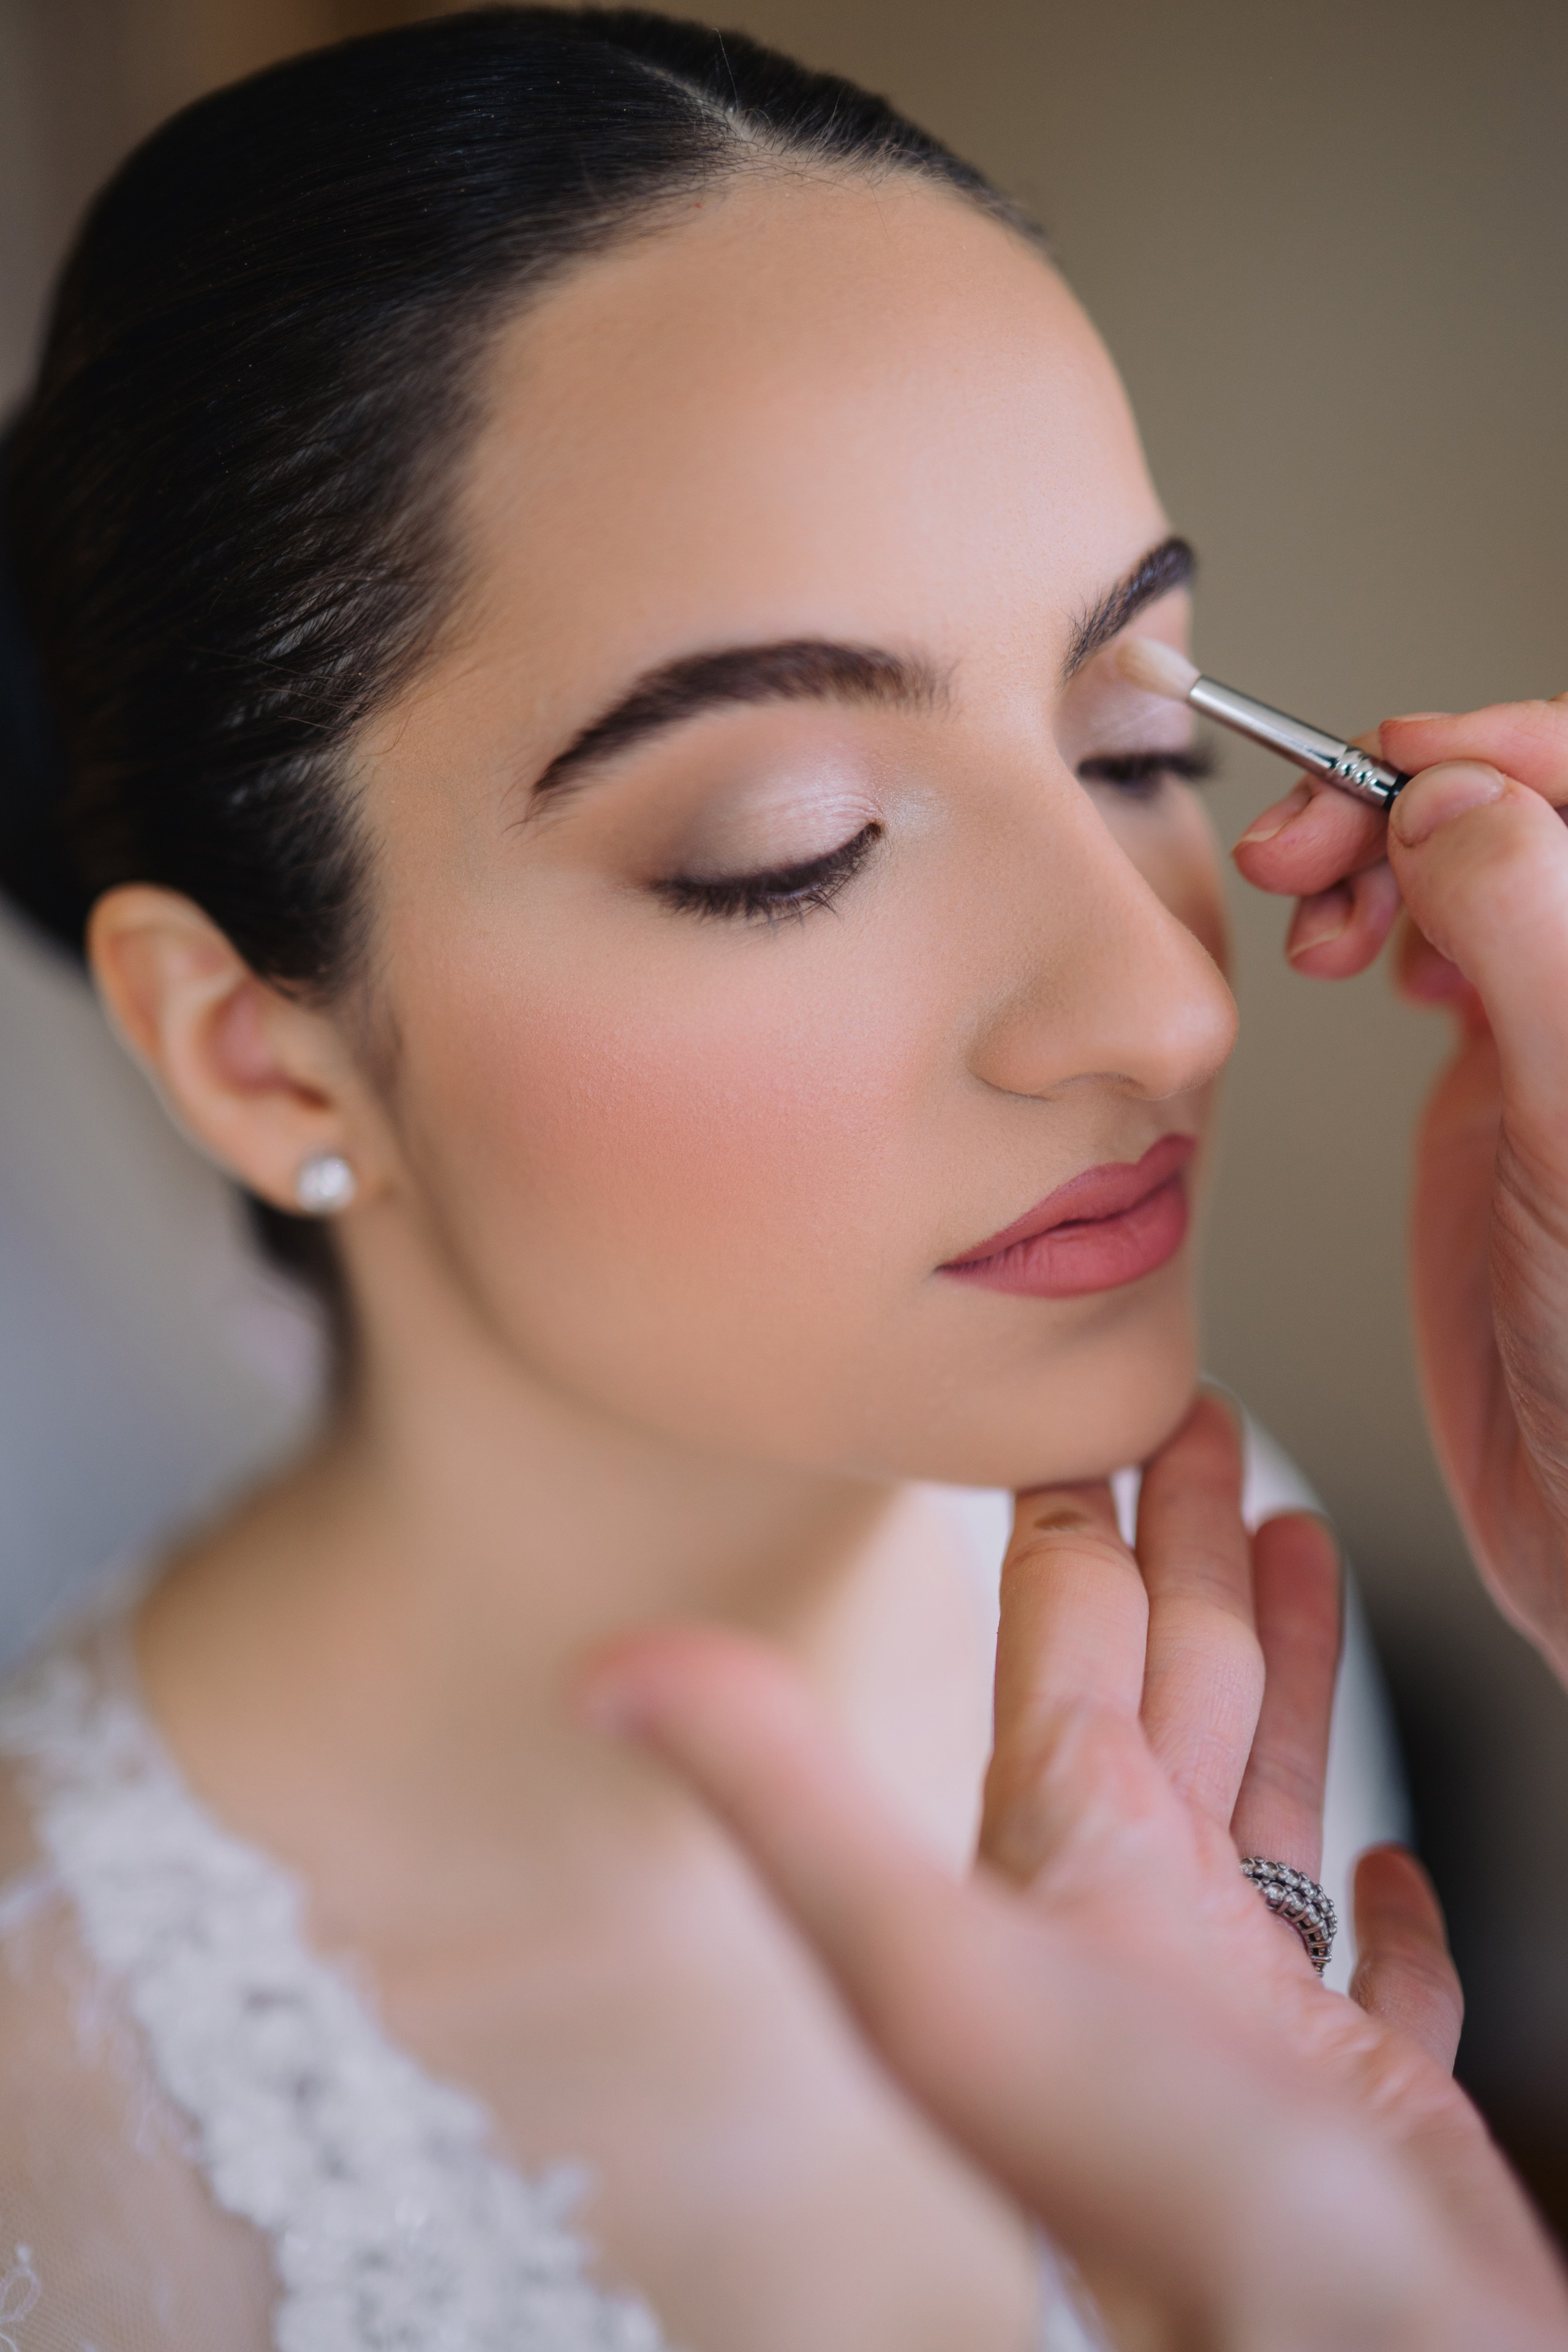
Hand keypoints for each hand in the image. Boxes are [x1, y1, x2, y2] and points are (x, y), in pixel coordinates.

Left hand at [583, 1401, 1567, 2348]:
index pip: (1067, 1642)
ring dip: (1279, 1668)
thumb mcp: (939, 1966)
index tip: (1085, 1417)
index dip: (1076, 1520)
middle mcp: (1150, 1927)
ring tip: (1300, 1546)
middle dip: (1184, 1549)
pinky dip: (1372, 1908)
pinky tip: (1385, 1862)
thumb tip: (605, 1673)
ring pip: (1266, 1787)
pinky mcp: (1363, 2102)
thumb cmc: (1161, 2192)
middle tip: (1205, 1419)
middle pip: (1168, 1683)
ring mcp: (1251, 2012)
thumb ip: (785, 1803)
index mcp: (1071, 1865)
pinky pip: (1363, 1971)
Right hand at [1233, 696, 1567, 1680]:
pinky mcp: (1495, 1085)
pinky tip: (1349, 959)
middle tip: (1307, 851)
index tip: (1389, 773)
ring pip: (1468, 866)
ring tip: (1318, 918)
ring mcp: (1557, 1027)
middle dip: (1408, 801)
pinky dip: (1380, 924)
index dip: (1498, 753)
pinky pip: (1437, 950)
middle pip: (1520, 813)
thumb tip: (1455, 804)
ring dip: (1381, 856)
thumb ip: (1533, 946)